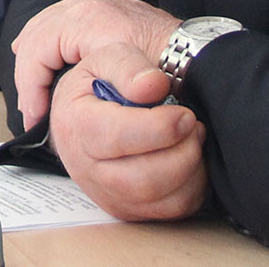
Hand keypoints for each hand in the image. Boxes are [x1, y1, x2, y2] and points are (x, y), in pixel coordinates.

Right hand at [10, 0, 182, 129]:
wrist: (202, 49)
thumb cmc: (168, 61)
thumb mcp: (136, 75)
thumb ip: (112, 80)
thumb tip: (76, 107)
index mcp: (88, 18)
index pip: (38, 49)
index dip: (31, 87)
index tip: (36, 118)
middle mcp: (90, 7)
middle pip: (39, 33)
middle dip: (29, 70)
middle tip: (30, 106)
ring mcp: (100, 9)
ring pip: (49, 25)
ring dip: (37, 54)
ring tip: (32, 83)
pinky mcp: (110, 17)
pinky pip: (66, 25)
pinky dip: (53, 45)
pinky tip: (53, 60)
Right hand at [48, 47, 208, 221]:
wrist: (86, 114)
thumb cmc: (100, 86)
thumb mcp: (107, 58)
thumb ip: (129, 66)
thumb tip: (154, 86)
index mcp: (76, 125)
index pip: (120, 137)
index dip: (162, 128)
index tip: (184, 114)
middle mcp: (85, 167)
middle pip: (143, 179)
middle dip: (183, 152)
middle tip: (193, 125)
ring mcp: (105, 193)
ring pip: (159, 200)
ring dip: (190, 169)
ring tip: (191, 139)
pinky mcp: (126, 209)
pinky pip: (170, 210)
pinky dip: (192, 188)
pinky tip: (188, 159)